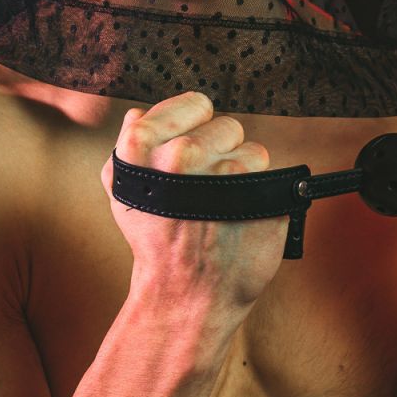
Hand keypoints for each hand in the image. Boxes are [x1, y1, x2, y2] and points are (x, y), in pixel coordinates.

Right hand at [101, 91, 287, 325]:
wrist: (183, 293)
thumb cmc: (155, 240)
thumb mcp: (122, 191)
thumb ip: (128, 146)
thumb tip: (138, 114)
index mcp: (145, 143)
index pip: (197, 103)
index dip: (197, 126)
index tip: (192, 151)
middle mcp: (184, 154)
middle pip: (228, 126)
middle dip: (222, 152)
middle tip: (206, 187)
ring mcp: (226, 174)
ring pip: (253, 152)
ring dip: (245, 174)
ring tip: (224, 204)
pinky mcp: (261, 196)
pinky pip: (274, 179)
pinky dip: (265, 195)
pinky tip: (243, 215)